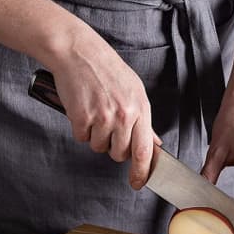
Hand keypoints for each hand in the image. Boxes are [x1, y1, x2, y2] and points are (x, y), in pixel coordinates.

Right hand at [48, 26, 160, 189]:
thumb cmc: (107, 70)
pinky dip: (80, 128)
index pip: (144, 151)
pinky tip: (83, 109)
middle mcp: (124, 114)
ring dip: (95, 137)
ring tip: (95, 113)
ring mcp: (102, 116)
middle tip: (108, 128)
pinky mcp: (81, 116)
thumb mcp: (134, 91)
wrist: (78, 51)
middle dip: (114, 148)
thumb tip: (154, 144)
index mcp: (140, 108)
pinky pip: (81, 137)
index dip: (141, 172)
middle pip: (120, 154)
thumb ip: (144, 120)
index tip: (138, 182)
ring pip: (99, 147)